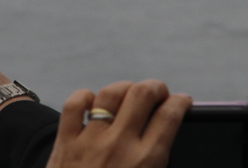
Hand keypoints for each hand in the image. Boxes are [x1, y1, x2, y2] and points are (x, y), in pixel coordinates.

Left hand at [46, 80, 191, 167]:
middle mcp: (120, 145)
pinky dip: (85, 97)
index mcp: (146, 162)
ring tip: (129, 94)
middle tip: (158, 94)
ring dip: (124, 88)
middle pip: (143, 94)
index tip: (182, 101)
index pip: (170, 115)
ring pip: (111, 93)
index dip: (180, 102)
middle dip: (155, 88)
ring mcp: (90, 140)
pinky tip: (93, 102)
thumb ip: (156, 164)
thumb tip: (164, 148)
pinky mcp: (65, 141)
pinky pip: (75, 104)